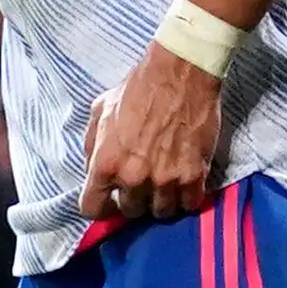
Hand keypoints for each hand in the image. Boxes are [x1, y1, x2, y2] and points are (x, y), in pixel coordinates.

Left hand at [78, 44, 223, 222]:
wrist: (179, 74)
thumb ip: (93, 145)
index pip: (93, 208)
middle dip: (133, 200)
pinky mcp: (193, 176)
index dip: (100, 207)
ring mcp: (165, 179)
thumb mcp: (100, 111)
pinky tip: (183, 183)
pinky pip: (189, 204)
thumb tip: (93, 168)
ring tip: (163, 184)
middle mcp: (133, 177)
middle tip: (141, 184)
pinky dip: (186, 197)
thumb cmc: (137, 89)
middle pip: (131, 212)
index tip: (109, 202)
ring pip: (161, 212)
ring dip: (160, 201)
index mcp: (105, 163)